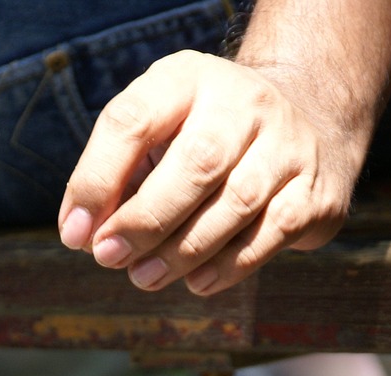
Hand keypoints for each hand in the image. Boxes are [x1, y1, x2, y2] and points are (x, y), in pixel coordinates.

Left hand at [58, 51, 363, 297]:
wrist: (306, 125)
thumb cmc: (206, 139)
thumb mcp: (160, 135)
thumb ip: (119, 179)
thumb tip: (84, 236)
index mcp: (190, 79)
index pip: (134, 120)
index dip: (97, 180)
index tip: (76, 234)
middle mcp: (246, 103)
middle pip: (195, 163)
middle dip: (145, 221)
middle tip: (110, 258)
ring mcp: (289, 146)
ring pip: (234, 205)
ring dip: (181, 252)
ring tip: (145, 277)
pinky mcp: (314, 193)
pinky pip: (268, 236)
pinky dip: (226, 267)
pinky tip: (195, 281)